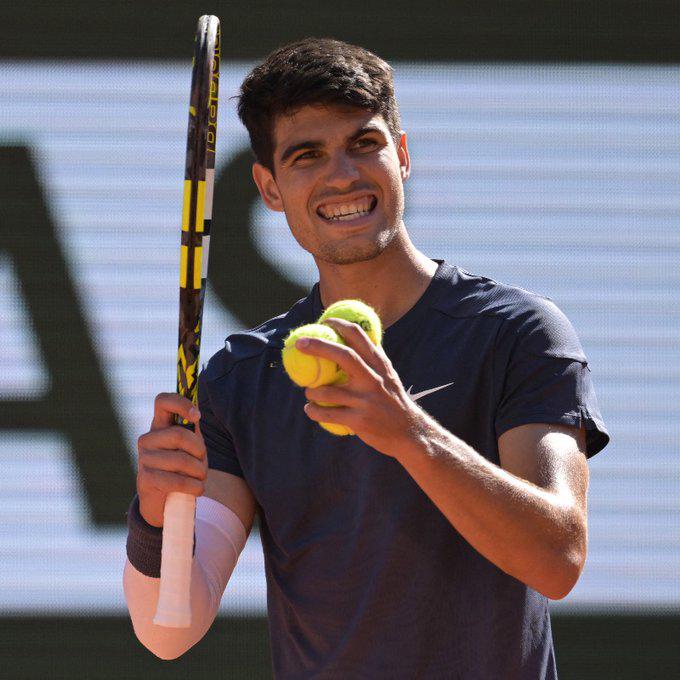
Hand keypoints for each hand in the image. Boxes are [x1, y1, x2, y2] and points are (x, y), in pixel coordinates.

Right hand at [136, 393, 206, 526]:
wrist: (165, 500)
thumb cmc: (182, 467)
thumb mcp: (190, 445)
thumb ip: (192, 428)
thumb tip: (197, 412)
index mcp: (160, 425)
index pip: (163, 401)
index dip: (181, 403)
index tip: (197, 416)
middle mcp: (148, 439)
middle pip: (180, 434)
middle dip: (199, 450)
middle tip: (202, 461)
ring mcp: (144, 459)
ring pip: (182, 460)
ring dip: (199, 472)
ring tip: (200, 478)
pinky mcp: (145, 480)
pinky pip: (177, 481)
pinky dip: (194, 487)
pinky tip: (197, 489)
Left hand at [299, 318, 424, 456]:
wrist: (409, 433)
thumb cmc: (393, 400)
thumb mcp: (389, 375)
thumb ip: (373, 358)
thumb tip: (357, 336)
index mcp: (379, 365)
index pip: (359, 336)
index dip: (340, 325)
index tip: (324, 321)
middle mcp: (374, 379)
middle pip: (343, 355)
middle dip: (319, 346)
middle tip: (299, 343)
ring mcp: (365, 400)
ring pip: (328, 391)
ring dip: (312, 391)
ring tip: (309, 392)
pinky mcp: (359, 420)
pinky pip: (327, 414)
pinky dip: (314, 411)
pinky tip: (310, 409)